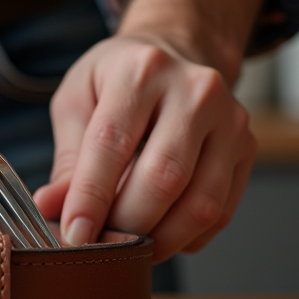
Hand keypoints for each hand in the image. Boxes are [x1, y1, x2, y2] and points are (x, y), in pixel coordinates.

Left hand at [33, 0, 265, 260]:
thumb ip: (68, 159)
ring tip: (128, 245)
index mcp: (142, 69)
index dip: (91, 197)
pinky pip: (220, 212)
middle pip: (163, 178)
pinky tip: (160, 233)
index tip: (73, 235)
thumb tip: (51, 207)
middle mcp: (195, 90)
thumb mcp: (77, 101)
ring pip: (200, 203)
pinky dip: (186, 236)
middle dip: (126, 223)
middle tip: (99, 243)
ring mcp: (230, 120)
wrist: (175, 53)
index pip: (112, 143)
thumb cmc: (117, 81)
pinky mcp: (247, 149)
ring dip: (160, 238)